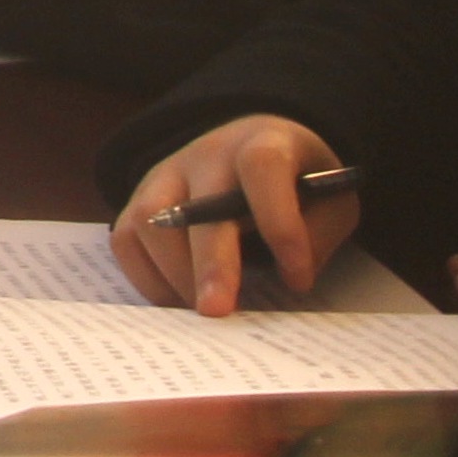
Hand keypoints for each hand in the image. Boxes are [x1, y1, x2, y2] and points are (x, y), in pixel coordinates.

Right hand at [112, 115, 353, 314]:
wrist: (256, 148)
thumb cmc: (300, 184)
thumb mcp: (332, 202)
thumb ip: (318, 236)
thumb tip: (287, 278)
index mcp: (264, 143)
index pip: (262, 168)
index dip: (279, 222)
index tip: (297, 279)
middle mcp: (206, 154)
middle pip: (196, 206)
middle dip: (209, 264)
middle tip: (218, 313)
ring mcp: (165, 174)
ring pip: (150, 221)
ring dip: (175, 274)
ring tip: (204, 309)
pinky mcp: (139, 198)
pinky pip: (125, 239)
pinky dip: (147, 279)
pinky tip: (179, 300)